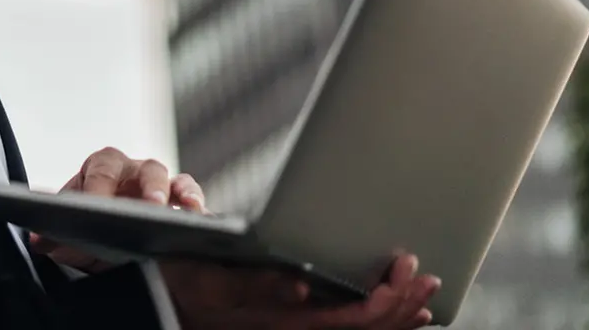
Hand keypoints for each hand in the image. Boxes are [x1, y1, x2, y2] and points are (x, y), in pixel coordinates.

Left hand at [27, 146, 204, 272]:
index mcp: (101, 171)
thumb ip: (54, 238)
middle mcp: (133, 173)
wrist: (117, 258)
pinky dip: (192, 199)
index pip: (101, 169)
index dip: (99, 187)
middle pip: (140, 168)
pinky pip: (189, 193)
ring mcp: (159, 186)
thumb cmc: (92, 238)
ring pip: (166, 178)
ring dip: (167, 192)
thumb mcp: (71, 242)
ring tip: (166, 212)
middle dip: (144, 187)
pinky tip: (194, 214)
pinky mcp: (181, 205)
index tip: (95, 209)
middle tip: (143, 208)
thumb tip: (37, 240)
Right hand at [162, 252, 439, 329]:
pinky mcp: (291, 319)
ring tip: (425, 292)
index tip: (406, 265)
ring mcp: (296, 326)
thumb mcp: (213, 281)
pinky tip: (391, 306)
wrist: (161, 300)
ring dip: (398, 314)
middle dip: (404, 306)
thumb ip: (258, 285)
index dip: (388, 299)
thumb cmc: (183, 284)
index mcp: (285, 322)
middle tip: (427, 275)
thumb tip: (303, 286)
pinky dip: (377, 317)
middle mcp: (297, 328)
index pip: (353, 320)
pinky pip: (345, 325)